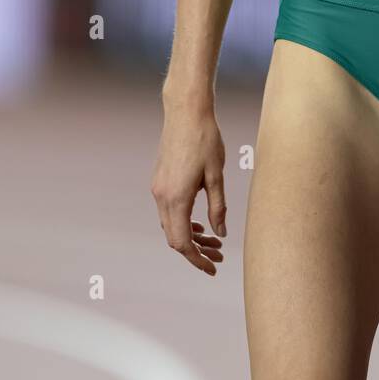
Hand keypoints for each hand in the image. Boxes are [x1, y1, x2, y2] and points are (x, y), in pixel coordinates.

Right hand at [152, 101, 226, 274]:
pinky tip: (200, 222)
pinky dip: (182, 222)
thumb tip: (221, 233)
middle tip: (219, 256)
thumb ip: (218, 207)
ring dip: (190, 236)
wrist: (186, 111)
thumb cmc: (206, 139)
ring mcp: (157, 188)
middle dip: (196, 251)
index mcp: (177, 198)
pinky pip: (168, 211)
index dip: (197, 259)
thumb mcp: (217, 175)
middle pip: (174, 237)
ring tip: (214, 241)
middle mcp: (162, 196)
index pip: (183, 242)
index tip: (212, 268)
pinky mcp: (159, 180)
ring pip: (170, 225)